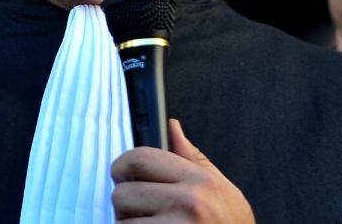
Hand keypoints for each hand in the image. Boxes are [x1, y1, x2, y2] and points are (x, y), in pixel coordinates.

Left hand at [110, 120, 254, 223]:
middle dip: (126, 204)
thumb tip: (173, 127)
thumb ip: (193, 158)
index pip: (140, 158)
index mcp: (199, 180)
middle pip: (122, 192)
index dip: (123, 166)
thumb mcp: (220, 189)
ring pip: (122, 221)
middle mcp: (188, 202)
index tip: (123, 176)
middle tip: (142, 211)